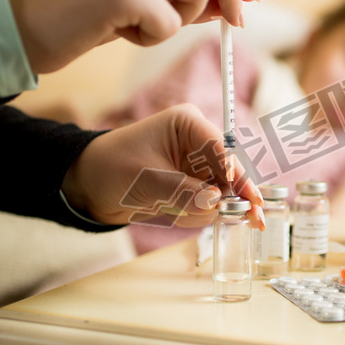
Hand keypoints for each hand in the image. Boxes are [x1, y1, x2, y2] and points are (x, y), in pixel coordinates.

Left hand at [61, 104, 264, 228]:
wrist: (88, 184)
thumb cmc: (111, 168)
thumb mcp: (146, 180)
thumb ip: (183, 191)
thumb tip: (215, 201)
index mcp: (188, 124)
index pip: (222, 148)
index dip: (237, 175)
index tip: (248, 199)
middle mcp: (197, 142)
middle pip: (231, 172)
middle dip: (236, 197)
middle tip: (256, 220)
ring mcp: (196, 165)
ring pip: (221, 192)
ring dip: (207, 209)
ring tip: (173, 212)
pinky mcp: (192, 184)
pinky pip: (207, 203)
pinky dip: (194, 214)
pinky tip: (169, 213)